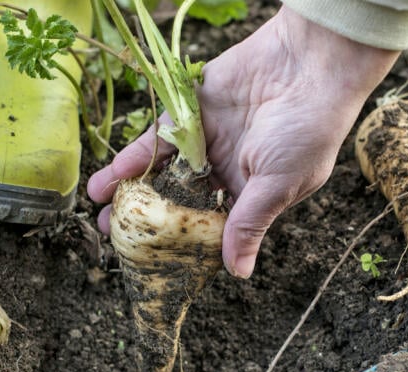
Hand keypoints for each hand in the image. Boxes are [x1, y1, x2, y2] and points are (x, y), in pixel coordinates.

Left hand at [88, 6, 399, 277]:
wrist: (308, 63)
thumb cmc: (307, 131)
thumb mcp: (278, 185)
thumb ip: (248, 225)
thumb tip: (239, 273)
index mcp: (252, 195)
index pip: (211, 228)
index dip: (183, 245)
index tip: (154, 263)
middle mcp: (226, 170)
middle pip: (179, 202)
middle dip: (148, 221)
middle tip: (117, 241)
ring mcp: (205, 141)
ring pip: (161, 173)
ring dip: (131, 192)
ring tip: (99, 214)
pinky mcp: (189, 111)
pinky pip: (156, 140)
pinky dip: (132, 159)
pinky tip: (107, 180)